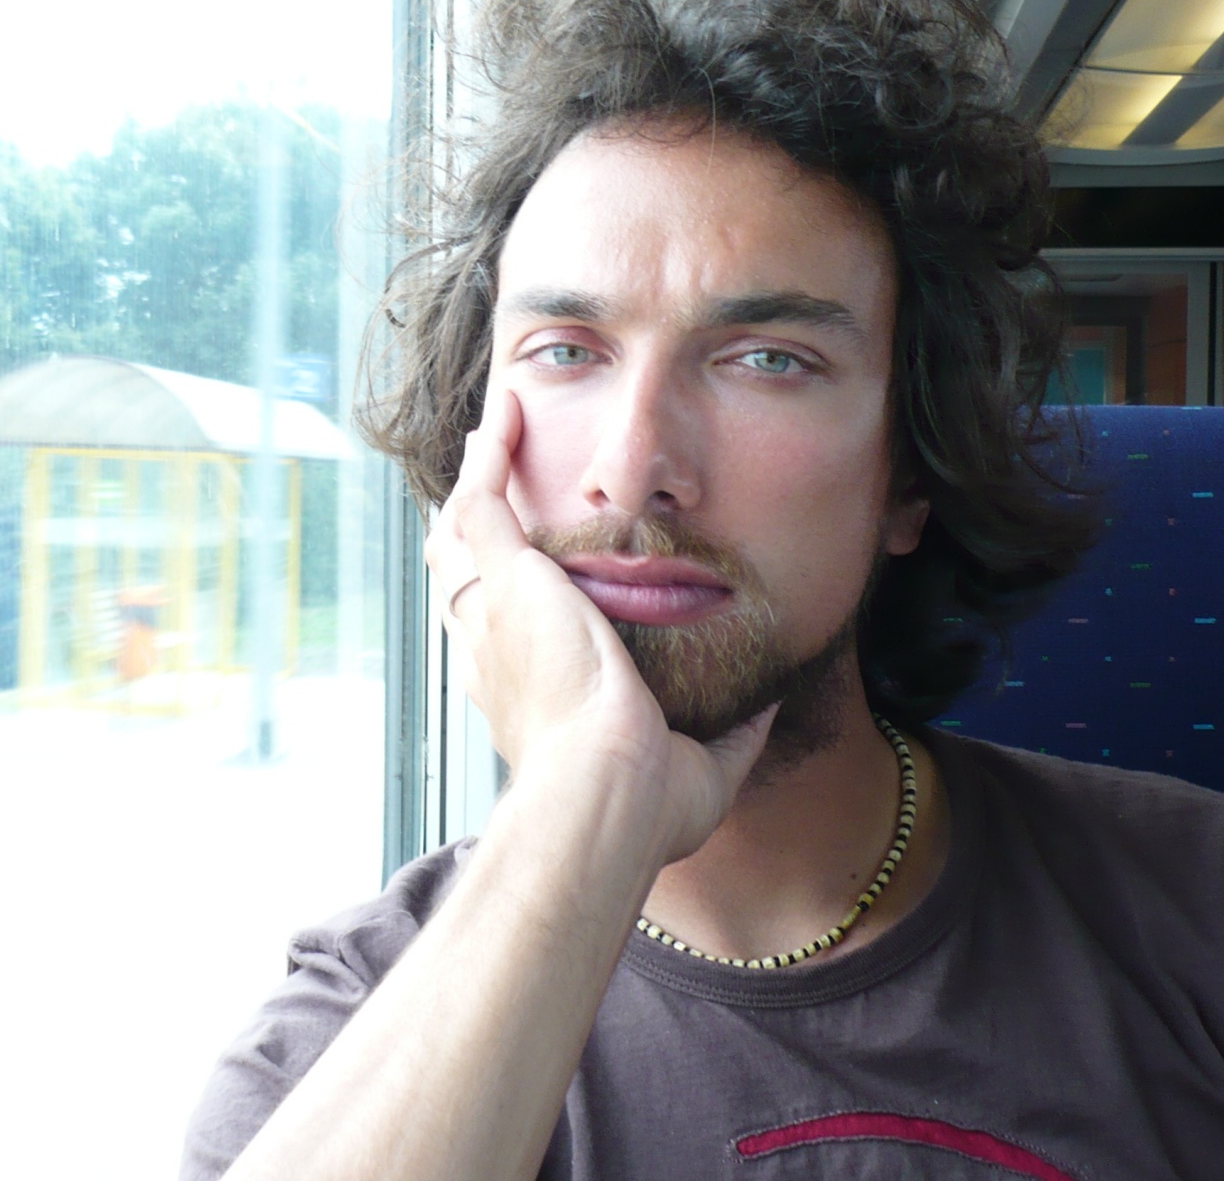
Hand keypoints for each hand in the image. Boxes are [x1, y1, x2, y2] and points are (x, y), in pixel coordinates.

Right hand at [425, 389, 772, 867]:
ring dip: (478, 479)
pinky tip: (506, 416)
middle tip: (494, 485)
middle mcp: (493, 653)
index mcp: (526, 697)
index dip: (508, 597)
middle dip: (473, 529)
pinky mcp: (508, 579)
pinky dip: (490, 456)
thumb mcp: (696, 767)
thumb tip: (764, 707)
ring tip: (497, 432)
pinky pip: (482, 500)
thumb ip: (728, 734)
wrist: (607, 791)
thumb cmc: (641, 807)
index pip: (503, 635)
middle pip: (461, 575)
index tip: (531, 570)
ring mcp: (493, 613)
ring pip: (460, 533)